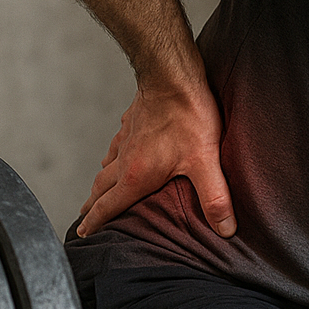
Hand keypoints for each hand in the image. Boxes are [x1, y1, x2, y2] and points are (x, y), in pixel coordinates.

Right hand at [76, 83, 236, 237]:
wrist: (173, 74)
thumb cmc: (188, 116)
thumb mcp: (205, 162)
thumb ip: (215, 198)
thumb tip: (226, 230)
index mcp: (135, 175)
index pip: (108, 206)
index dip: (95, 222)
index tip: (82, 234)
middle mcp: (124, 158)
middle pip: (102, 188)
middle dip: (93, 206)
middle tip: (84, 219)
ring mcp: (126, 138)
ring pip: (107, 165)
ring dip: (101, 182)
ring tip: (99, 191)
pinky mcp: (133, 121)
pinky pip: (117, 144)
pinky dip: (113, 155)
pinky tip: (118, 153)